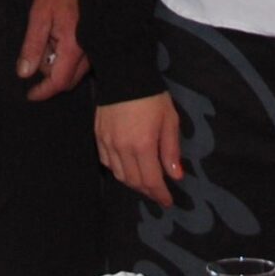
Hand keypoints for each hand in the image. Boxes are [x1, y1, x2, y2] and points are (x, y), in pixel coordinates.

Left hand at [15, 0, 88, 101]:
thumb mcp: (39, 14)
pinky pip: (84, 58)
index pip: (59, 82)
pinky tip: (60, 36)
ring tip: (48, 39)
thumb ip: (32, 45)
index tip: (30, 94)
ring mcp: (97, 44)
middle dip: (49, 75)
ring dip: (59, 64)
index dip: (43, 91)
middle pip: (69, 79)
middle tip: (35, 54)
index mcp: (74, 46)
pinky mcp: (99, 37)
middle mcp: (90, 50)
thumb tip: (24, 73)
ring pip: (77, 70)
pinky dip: (68, 55)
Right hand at [95, 92, 184, 206]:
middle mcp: (122, 149)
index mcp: (143, 146)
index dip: (160, 194)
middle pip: (134, 182)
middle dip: (148, 191)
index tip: (168, 201)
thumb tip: (176, 176)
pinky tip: (127, 167)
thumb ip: (171, 151)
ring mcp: (108, 143)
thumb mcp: (170, 121)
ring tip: (145, 182)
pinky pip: (107, 162)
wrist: (125, 74)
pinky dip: (118, 170)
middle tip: (158, 193)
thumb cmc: (152, 97)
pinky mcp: (98, 137)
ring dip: (133, 183)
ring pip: (119, 174)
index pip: (151, 181)